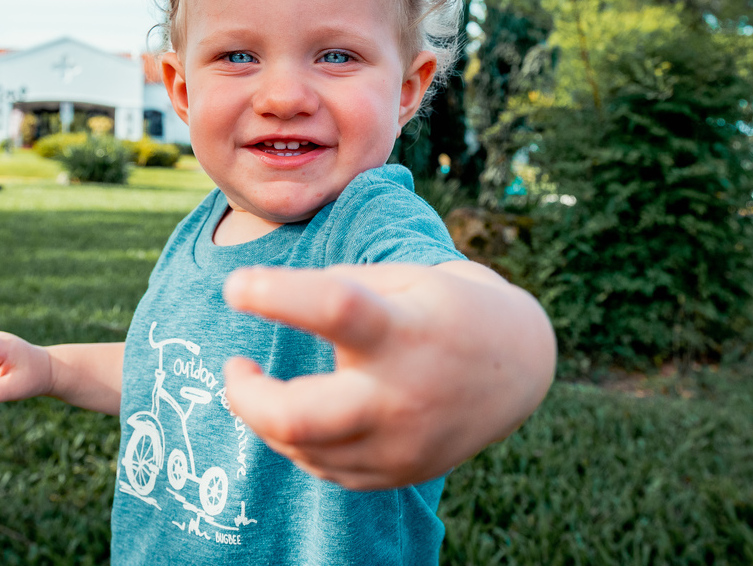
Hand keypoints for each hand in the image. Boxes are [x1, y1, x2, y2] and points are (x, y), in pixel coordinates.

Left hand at [221, 261, 554, 490]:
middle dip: (245, 396)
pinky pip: (324, 467)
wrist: (519, 366)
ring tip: (260, 388)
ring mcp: (400, 444)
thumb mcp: (405, 278)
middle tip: (234, 368)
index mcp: (402, 330)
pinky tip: (302, 412)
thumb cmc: (446, 307)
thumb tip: (273, 305)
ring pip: (300, 449)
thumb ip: (341, 289)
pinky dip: (297, 440)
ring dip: (263, 417)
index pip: (333, 308)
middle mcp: (401, 395)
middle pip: (297, 416)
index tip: (235, 287)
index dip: (275, 295)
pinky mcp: (397, 473)